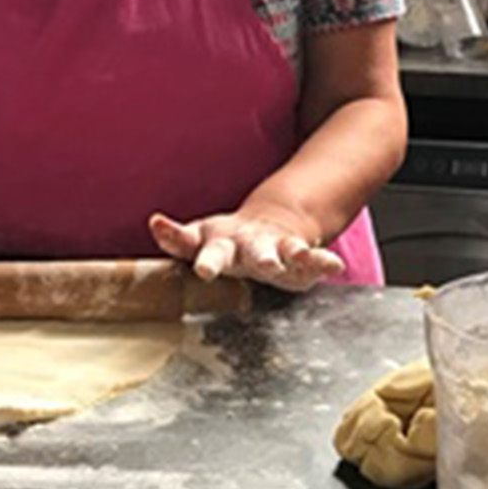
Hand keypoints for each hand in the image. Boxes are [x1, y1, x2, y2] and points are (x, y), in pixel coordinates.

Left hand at [149, 205, 344, 291]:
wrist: (275, 223)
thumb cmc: (229, 242)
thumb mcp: (199, 239)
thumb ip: (177, 238)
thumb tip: (155, 221)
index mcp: (216, 241)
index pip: (191, 241)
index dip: (174, 236)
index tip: (159, 225)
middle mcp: (245, 242)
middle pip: (239, 250)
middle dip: (239, 257)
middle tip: (236, 267)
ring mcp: (274, 246)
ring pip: (279, 250)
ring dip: (283, 254)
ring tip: (289, 258)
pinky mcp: (299, 254)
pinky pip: (313, 259)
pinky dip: (321, 261)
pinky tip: (332, 266)